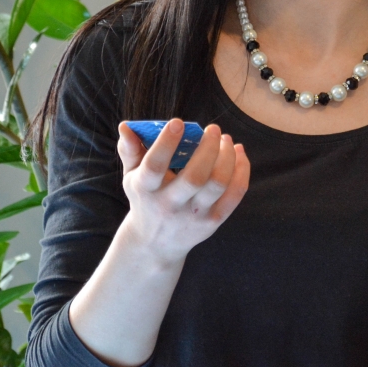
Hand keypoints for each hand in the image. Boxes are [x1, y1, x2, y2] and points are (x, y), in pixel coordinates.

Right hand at [117, 118, 250, 263]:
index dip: (166, 143)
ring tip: (226, 139)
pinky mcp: (213, 222)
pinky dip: (241, 171)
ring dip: (227, 157)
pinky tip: (239, 153)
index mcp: (146, 190)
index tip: (178, 122)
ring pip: (218, 184)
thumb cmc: (145, 200)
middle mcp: (170, 205)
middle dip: (208, 149)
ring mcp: (193, 215)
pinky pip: (234, 194)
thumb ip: (129, 151)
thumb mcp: (131, 177)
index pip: (154, 166)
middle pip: (195, 177)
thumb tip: (126, 126)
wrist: (155, 244)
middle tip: (213, 129)